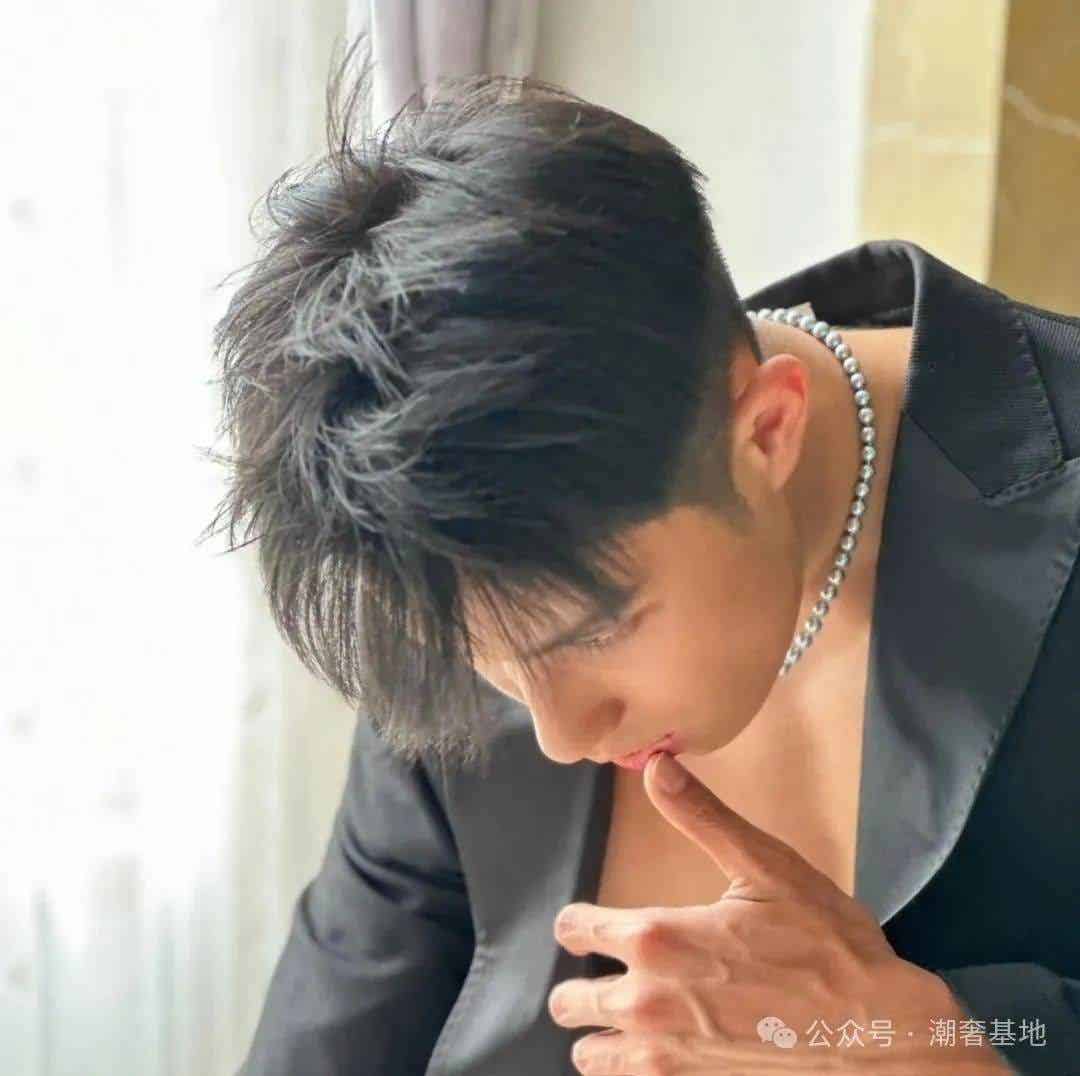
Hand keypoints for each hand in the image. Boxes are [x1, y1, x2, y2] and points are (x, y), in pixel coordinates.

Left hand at [549, 752, 1011, 1073]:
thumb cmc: (828, 946)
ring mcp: (667, 1059)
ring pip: (590, 1056)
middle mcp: (647, 1003)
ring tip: (620, 1022)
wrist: (881, 1036)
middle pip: (568, 1002)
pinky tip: (658, 1053)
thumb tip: (656, 765)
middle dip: (578, 986)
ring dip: (599, 1035)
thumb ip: (701, 816)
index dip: (577, 924)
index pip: (575, 930)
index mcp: (657, 938)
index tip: (587, 926)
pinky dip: (631, 1071)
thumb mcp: (767, 866)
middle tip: (601, 977)